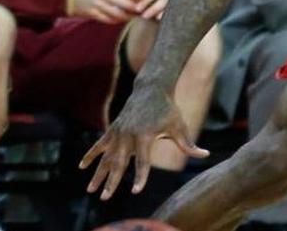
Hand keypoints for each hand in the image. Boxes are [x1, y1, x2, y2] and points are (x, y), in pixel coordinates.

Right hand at [69, 0, 140, 23]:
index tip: (146, 0)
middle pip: (126, 4)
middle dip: (136, 9)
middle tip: (143, 11)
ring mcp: (97, 5)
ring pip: (118, 14)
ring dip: (128, 17)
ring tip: (134, 17)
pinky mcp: (91, 13)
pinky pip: (108, 20)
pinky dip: (116, 21)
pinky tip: (120, 20)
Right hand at [80, 84, 207, 198]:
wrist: (151, 88)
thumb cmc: (168, 109)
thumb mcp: (179, 126)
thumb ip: (188, 144)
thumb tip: (205, 154)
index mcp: (145, 135)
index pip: (143, 161)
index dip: (140, 176)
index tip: (136, 191)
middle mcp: (129, 134)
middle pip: (119, 163)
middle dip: (111, 181)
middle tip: (105, 198)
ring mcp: (119, 131)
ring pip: (106, 157)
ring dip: (98, 174)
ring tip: (90, 190)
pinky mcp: (113, 128)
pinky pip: (99, 144)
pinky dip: (91, 155)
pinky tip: (82, 166)